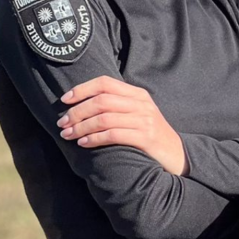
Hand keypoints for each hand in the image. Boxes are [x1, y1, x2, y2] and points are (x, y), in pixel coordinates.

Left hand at [58, 76, 186, 174]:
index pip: (105, 83)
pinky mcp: (146, 137)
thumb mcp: (138, 114)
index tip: (64, 100)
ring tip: (68, 135)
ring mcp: (145, 120)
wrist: (177, 155)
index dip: (82, 89)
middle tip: (62, 123)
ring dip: (81, 127)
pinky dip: (94, 138)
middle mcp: (142, 104)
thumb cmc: (150, 135)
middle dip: (77, 112)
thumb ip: (118, 106)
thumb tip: (82, 104)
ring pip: (104, 118)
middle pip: (101, 101)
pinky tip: (84, 143)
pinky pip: (113, 135)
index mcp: (138, 94)